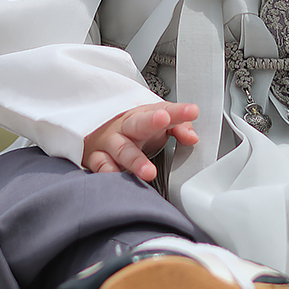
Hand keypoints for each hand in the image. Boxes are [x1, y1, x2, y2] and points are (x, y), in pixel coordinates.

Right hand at [81, 101, 199, 181]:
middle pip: (138, 123)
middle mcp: (126, 127)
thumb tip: (192, 138)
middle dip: (151, 122)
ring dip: (135, 160)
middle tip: (164, 121)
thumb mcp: (157, 123)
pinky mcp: (96, 157)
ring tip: (149, 172)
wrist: (96, 132)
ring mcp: (110, 142)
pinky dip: (107, 172)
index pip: (165, 111)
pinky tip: (117, 176)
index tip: (191, 111)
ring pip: (121, 149)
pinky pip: (101, 164)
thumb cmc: (132, 129)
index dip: (178, 112)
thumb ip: (180, 127)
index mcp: (143, 116)